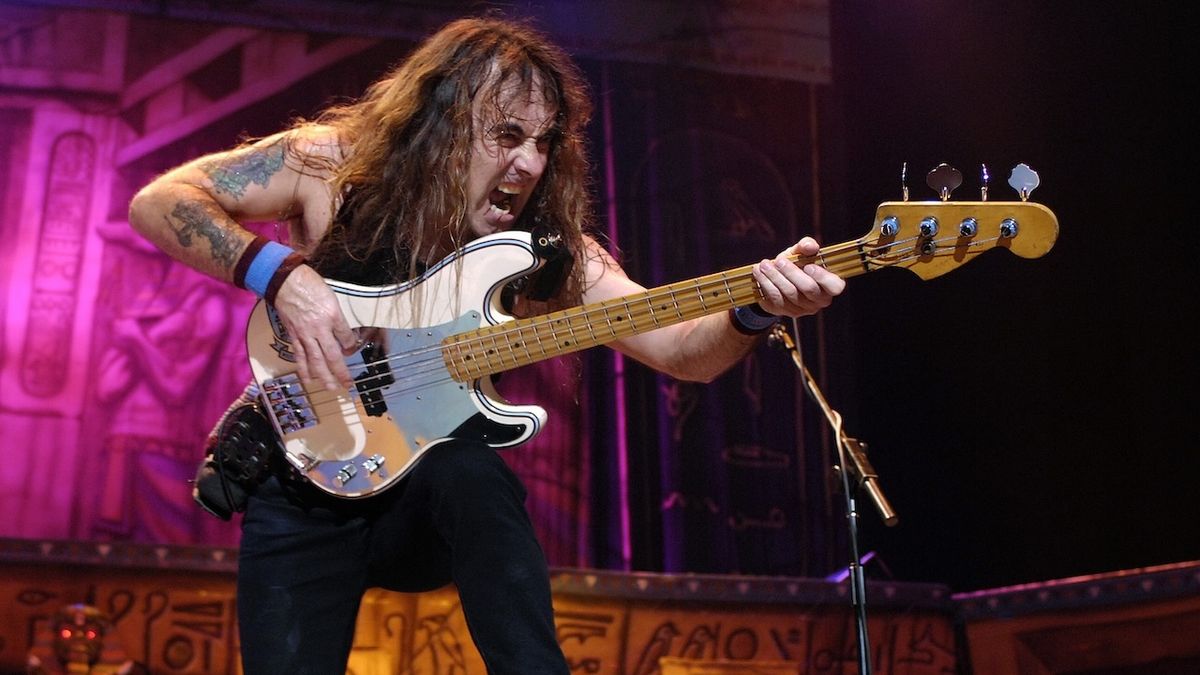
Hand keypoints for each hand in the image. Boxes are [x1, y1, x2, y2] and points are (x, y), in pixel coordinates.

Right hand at [270, 264, 359, 391]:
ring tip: (331, 388)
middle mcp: (319, 328)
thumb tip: (343, 334)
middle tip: (348, 385)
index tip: (353, 350)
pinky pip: (299, 356)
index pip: (347, 338)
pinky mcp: (293, 335)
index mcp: (332, 315)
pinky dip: (304, 369)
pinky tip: (308, 379)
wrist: (285, 281)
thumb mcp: (331, 297)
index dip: (352, 347)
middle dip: (341, 372)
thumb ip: (338, 317)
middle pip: (332, 355)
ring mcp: (305, 333)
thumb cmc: (310, 285)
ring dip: (324, 376)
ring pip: (315, 360)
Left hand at [751, 237, 844, 316]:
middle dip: (792, 273)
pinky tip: (758, 273)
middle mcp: (820, 299)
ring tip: (763, 264)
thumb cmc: (796, 263)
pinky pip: (777, 299)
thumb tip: (810, 246)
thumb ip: (806, 246)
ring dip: (775, 277)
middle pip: (809, 289)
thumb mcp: (801, 252)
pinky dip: (766, 284)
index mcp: (831, 284)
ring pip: (790, 294)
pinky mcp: (788, 312)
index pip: (835, 286)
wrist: (779, 278)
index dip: (822, 277)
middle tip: (779, 261)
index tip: (807, 265)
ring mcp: (805, 308)